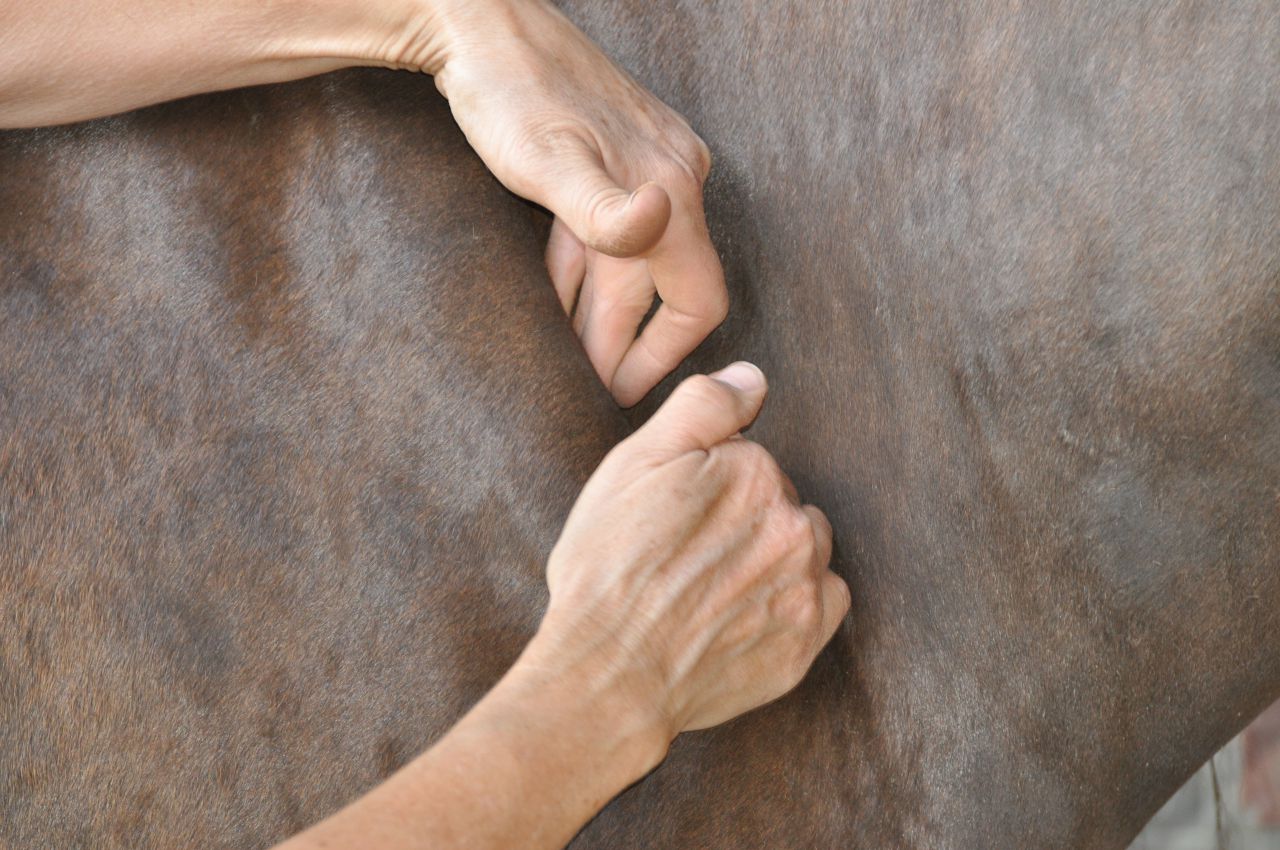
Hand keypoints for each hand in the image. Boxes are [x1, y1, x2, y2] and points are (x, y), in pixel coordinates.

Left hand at [427, 0, 727, 405]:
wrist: (480, 21)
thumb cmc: (507, 93)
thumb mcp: (544, 162)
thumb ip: (601, 210)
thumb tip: (657, 222)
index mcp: (670, 190)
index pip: (697, 302)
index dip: (663, 356)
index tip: (621, 391)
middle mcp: (674, 178)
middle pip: (659, 288)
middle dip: (619, 340)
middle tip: (579, 384)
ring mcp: (652, 164)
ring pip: (635, 262)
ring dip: (598, 308)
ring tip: (561, 349)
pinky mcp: (623, 156)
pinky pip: (616, 231)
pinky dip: (587, 267)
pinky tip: (555, 287)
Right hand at [518, 362, 849, 739]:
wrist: (608, 673)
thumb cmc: (609, 568)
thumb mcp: (634, 464)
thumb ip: (703, 407)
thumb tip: (754, 377)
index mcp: (753, 471)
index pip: (748, 459)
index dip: (707, 486)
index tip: (675, 515)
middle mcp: (792, 524)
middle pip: (781, 504)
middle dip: (744, 520)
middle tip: (688, 555)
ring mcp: (804, 587)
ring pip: (804, 551)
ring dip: (774, 558)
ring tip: (715, 587)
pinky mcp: (804, 644)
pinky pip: (822, 604)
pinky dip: (793, 604)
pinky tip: (743, 615)